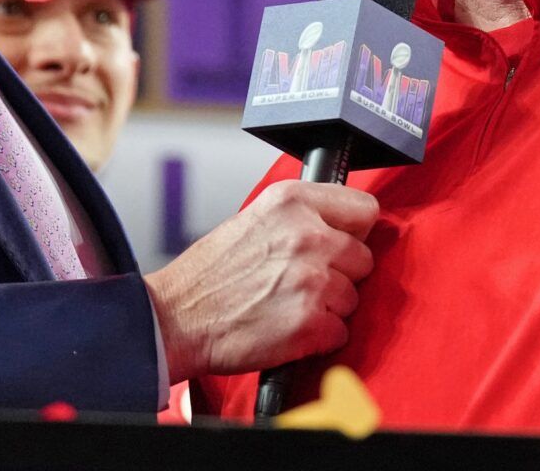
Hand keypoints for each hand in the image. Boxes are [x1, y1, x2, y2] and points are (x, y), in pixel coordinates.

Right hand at [143, 179, 376, 381]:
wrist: (175, 318)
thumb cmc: (209, 274)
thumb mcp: (255, 218)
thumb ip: (302, 217)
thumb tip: (342, 227)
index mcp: (292, 202)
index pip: (364, 210)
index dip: (355, 231)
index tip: (344, 242)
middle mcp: (307, 235)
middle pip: (363, 258)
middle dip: (341, 274)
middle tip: (305, 282)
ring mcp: (311, 280)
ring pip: (353, 297)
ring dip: (330, 307)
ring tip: (290, 305)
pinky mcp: (309, 323)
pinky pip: (340, 332)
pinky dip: (321, 337)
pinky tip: (290, 328)